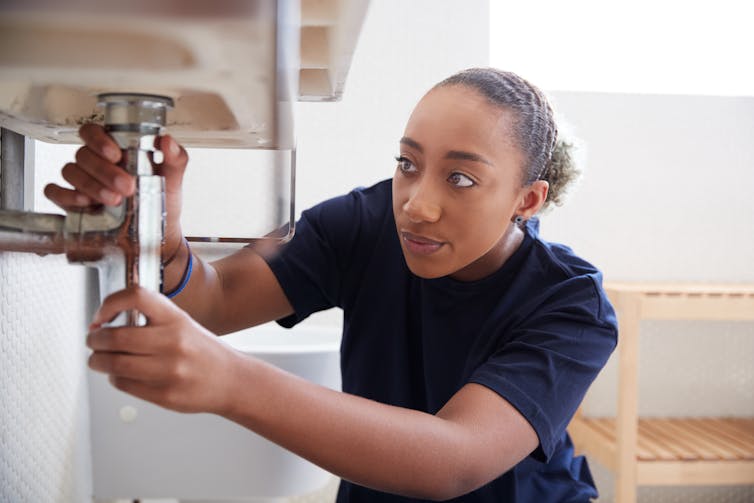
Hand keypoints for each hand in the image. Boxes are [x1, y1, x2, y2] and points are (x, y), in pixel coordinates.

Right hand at [44, 123, 188, 260]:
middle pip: (83, 154)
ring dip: (90, 185)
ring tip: (113, 200)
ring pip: (70, 171)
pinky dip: (65, 195)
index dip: (99, 139)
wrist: (158, 234)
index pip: (93, 132)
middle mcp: (95, 163)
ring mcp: (82, 182)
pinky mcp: (72, 203)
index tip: (116, 155)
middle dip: (104, 170)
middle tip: (127, 186)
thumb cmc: (162, 200)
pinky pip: (54, 192)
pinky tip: (85, 203)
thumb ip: (175, 158)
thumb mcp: (173, 178)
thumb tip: (166, 141)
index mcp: (116, 150)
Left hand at [86, 286, 242, 413]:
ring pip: (114, 364)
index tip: (102, 316)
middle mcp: (173, 342)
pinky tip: (120, 374)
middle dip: (95, 339)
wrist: (232, 380)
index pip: (136, 296)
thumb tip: (105, 324)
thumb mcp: (183, 324)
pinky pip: (124, 384)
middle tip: (93, 340)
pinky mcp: (164, 394)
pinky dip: (114, 378)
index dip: (110, 303)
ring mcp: (169, 370)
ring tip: (98, 360)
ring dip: (98, 361)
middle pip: (115, 336)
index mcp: (176, 318)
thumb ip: (151, 321)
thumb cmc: (203, 351)